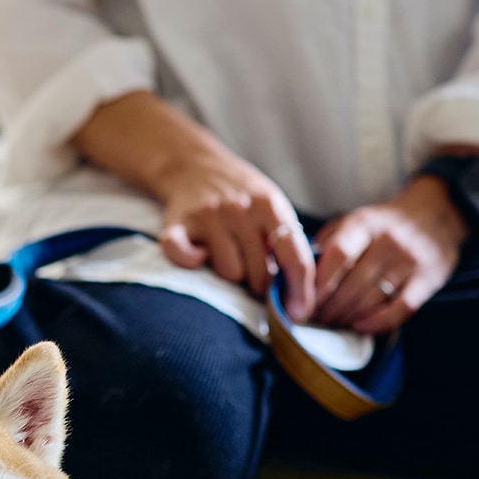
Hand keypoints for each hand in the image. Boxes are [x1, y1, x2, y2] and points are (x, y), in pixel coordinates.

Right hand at [70, 91, 315, 319]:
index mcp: (270, 206)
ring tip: (227, 257)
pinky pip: (184, 258)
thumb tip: (300, 292)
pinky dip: (190, 262)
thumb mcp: (272, 206)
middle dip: (259, 284)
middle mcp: (240, 209)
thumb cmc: (240, 195)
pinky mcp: (177, 224)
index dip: (301, 290)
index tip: (299, 313)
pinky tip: (197, 255)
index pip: (295, 257)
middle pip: (259, 274)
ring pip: (228, 272)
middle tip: (253, 275)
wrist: (194, 165)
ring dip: (229, 274)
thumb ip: (286, 241)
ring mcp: (208, 216)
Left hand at [313, 177, 466, 333]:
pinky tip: (360, 327)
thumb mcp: (354, 221)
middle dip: (326, 308)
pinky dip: (378, 323)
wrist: (438, 213)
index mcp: (364, 224)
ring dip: (345, 318)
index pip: (336, 255)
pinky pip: (401, 308)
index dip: (315, 285)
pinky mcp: (429, 278)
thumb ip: (326, 243)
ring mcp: (410, 260)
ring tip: (330, 324)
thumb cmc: (382, 225)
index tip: (299, 304)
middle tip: (312, 320)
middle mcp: (388, 241)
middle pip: (350, 284)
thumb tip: (297, 272)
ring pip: (371, 299)